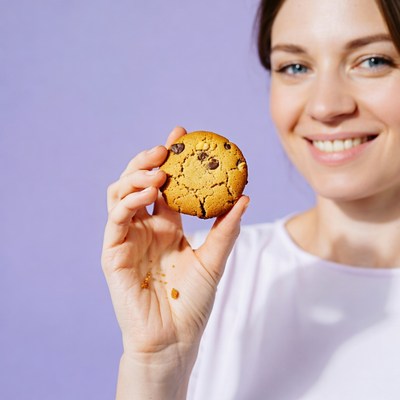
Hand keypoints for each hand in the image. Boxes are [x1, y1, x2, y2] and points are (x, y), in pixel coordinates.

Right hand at [102, 126, 248, 364]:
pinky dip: (128, 200)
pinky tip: (147, 193)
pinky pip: (115, 218)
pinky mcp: (113, 252)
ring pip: (121, 193)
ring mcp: (128, 237)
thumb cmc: (191, 302)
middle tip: (166, 148)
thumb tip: (246, 197)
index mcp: (168, 225)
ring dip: (136, 176)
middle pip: (139, 181)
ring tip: (158, 171)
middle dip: (149, 160)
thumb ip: (226, 229)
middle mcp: (146, 227)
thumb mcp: (213, 260)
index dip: (172, 159)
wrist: (173, 339)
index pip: (167, 185)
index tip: (183, 136)